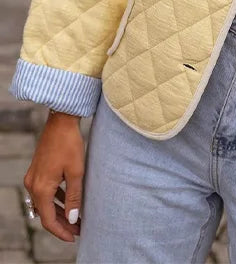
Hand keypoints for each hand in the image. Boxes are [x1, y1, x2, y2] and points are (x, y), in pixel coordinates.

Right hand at [24, 111, 84, 241]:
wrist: (60, 122)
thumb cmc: (70, 145)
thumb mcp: (76, 172)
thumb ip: (74, 196)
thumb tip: (74, 219)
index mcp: (41, 189)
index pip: (49, 220)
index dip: (61, 231)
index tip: (74, 237)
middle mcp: (32, 186)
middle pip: (46, 213)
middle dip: (62, 224)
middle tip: (78, 230)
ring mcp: (33, 179)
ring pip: (45, 203)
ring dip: (59, 212)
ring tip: (76, 219)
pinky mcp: (37, 171)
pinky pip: (45, 192)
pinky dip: (56, 199)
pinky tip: (68, 201)